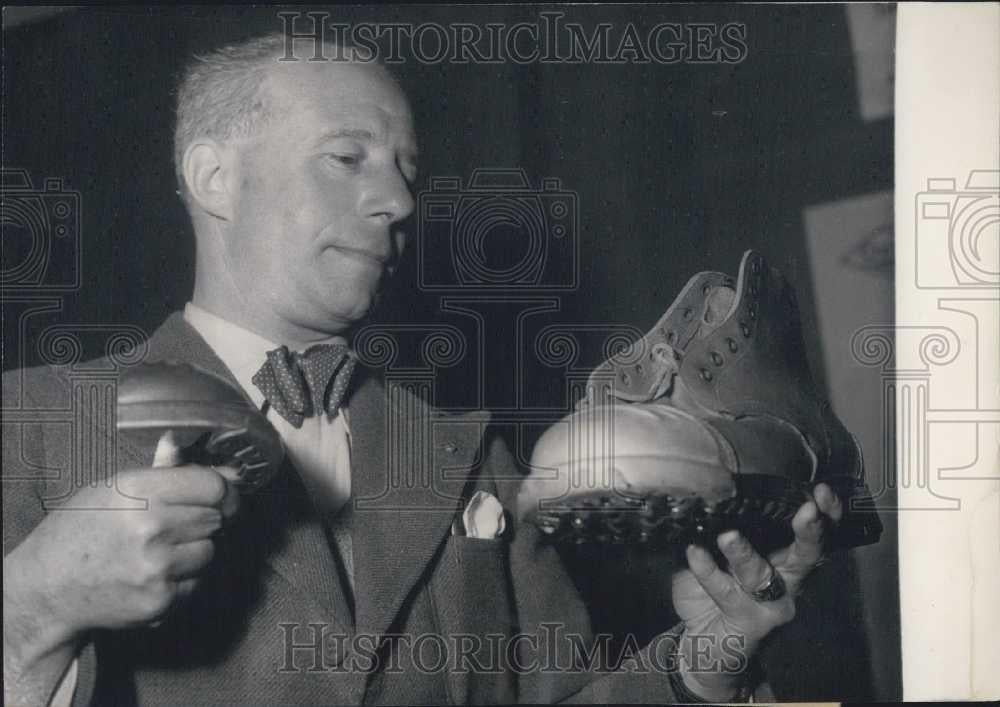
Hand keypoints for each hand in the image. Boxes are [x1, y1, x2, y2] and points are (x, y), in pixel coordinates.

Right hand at [4, 433, 239, 674]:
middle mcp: (150, 527)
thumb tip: (225, 466)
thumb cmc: (82, 531)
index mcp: (137, 491)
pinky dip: (186, 579)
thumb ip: (168, 471)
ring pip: (211, 551)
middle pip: (216, 517)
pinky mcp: (161, 601)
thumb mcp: (114, 488)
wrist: (48, 589)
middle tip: (184, 524)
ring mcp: (157, 567)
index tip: (225, 495)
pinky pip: (197, 583)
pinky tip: (156, 573)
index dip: (225, 489)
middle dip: (208, 519)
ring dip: (198, 550)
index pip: (213, 485)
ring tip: (165, 550)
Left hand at [669, 482, 843, 700]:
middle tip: (808, 510)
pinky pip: (726, 593)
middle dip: (810, 531)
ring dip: (744, 554)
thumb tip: (701, 488)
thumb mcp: (715, 549)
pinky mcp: (747, 622)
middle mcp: (786, 578)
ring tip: (728, 536)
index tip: (822, 490)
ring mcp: (769, 603)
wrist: (703, 642)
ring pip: (760, 574)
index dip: (825, 512)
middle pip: (807, 554)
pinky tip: (694, 553)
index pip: (815, 531)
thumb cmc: (713, 588)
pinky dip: (708, 571)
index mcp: (785, 554)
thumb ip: (716, 523)